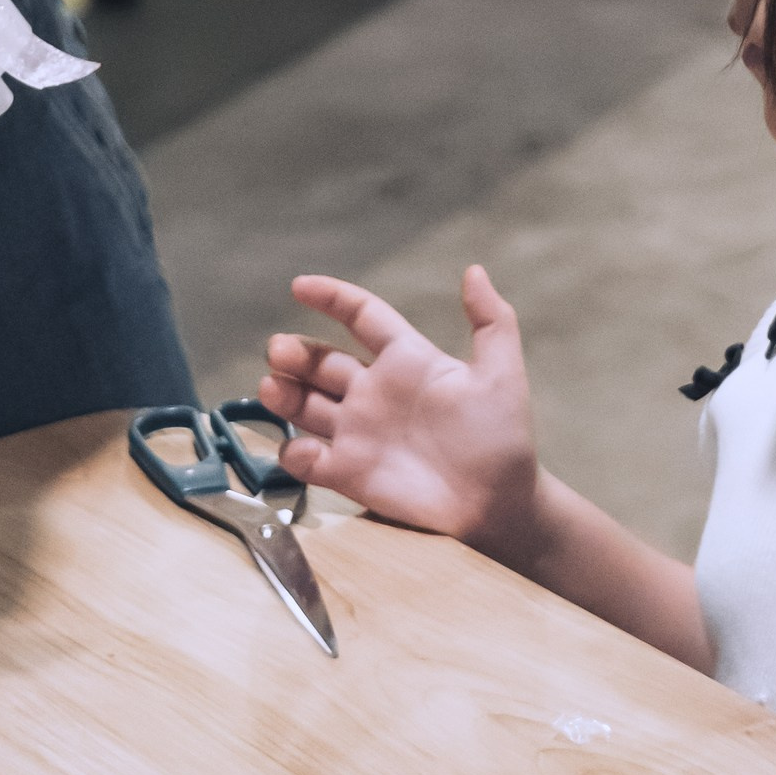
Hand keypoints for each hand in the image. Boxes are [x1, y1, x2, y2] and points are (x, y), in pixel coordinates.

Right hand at [258, 267, 542, 553]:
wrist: (499, 504)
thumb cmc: (502, 438)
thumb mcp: (501, 374)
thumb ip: (492, 321)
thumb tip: (474, 270)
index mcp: (405, 359)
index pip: (361, 316)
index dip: (331, 297)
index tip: (300, 286)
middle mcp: (374, 391)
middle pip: (321, 362)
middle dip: (295, 354)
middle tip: (278, 350)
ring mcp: (358, 432)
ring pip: (306, 405)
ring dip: (284, 394)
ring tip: (273, 387)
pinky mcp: (350, 473)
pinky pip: (309, 459)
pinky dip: (295, 451)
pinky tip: (301, 448)